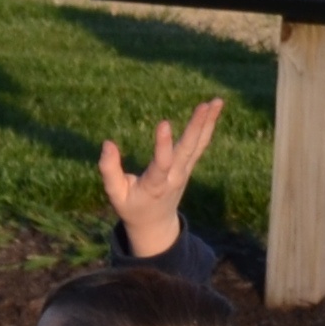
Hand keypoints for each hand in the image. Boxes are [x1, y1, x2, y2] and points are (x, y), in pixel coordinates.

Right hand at [96, 97, 224, 255]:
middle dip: (196, 127)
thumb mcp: (115, 194)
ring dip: (208, 122)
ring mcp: (185, 170)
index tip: (164, 123)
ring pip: (199, 144)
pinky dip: (208, 126)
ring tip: (217, 101)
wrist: (155, 224)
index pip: (162, 164)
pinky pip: (201, 144)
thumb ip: (109, 171)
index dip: (163, 145)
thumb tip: (107, 143)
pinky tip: (215, 108)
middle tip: (203, 106)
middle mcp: (175, 176)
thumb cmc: (131, 206)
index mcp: (155, 185)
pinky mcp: (189, 165)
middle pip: (188, 149)